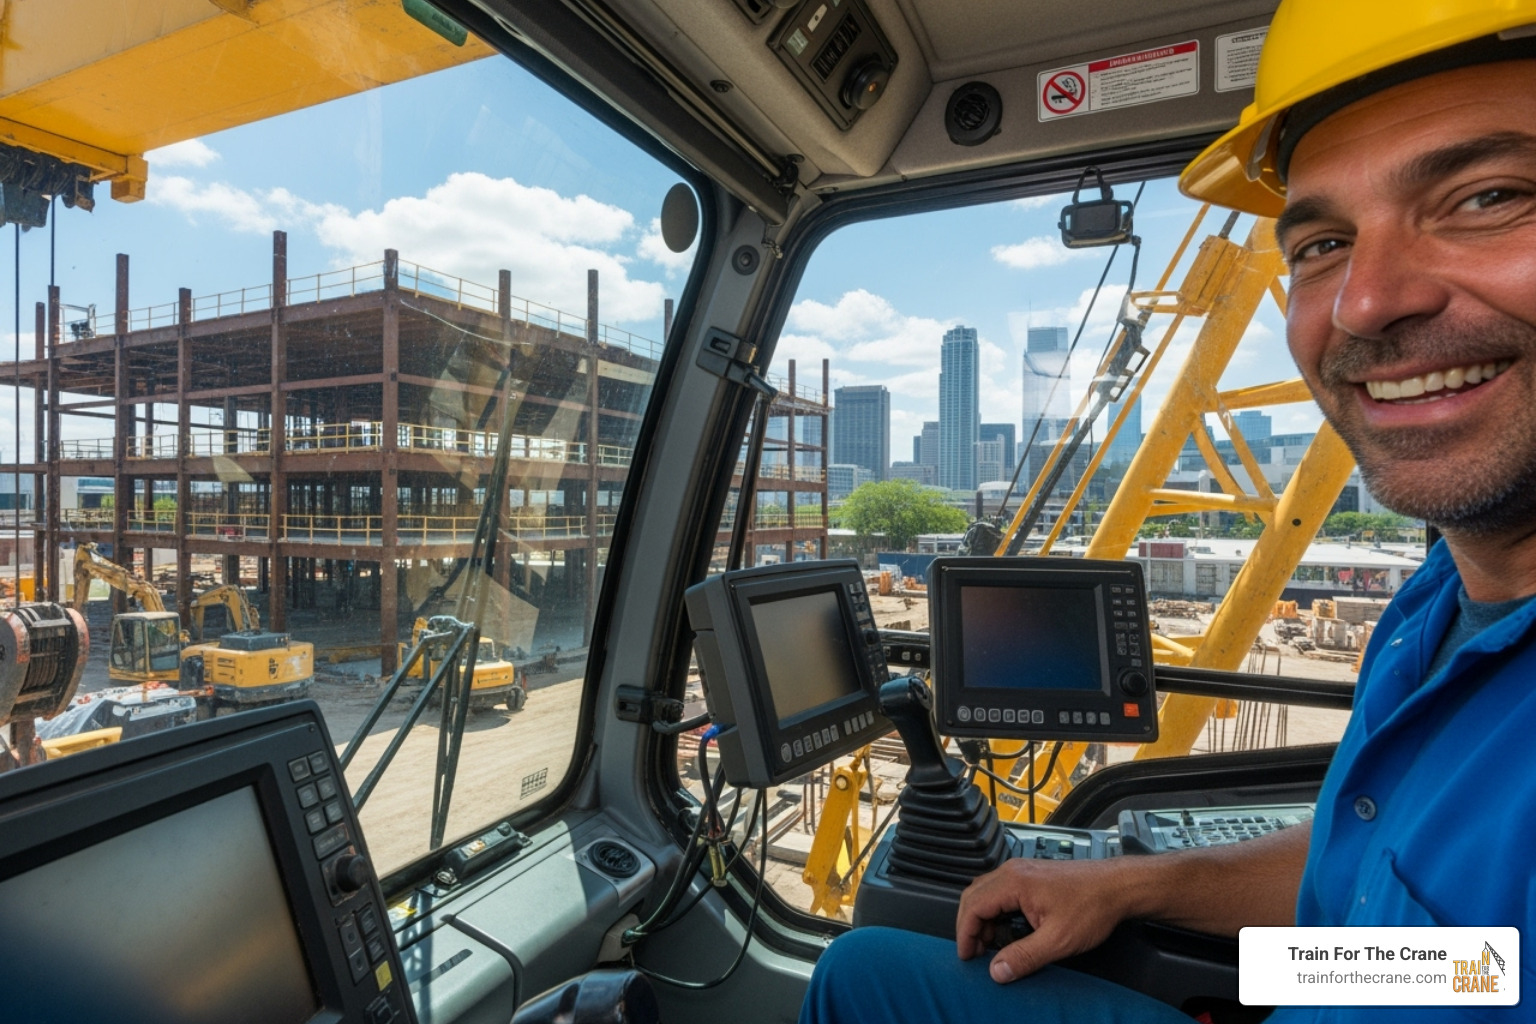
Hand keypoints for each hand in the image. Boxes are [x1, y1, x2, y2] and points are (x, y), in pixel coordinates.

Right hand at [955, 857, 1141, 982]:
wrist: (1117, 886)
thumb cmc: (1092, 906)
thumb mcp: (1058, 940)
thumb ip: (1024, 956)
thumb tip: (997, 971)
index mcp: (1014, 882)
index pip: (973, 906)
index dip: (965, 933)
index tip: (967, 956)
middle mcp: (1013, 871)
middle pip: (974, 896)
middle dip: (969, 926)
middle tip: (973, 952)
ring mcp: (1022, 871)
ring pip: (985, 892)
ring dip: (982, 918)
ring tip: (989, 945)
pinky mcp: (1031, 876)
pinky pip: (1000, 890)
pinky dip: (994, 910)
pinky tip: (1005, 929)